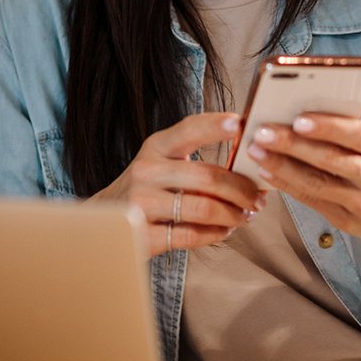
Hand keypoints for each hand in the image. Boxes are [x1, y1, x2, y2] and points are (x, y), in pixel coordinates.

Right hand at [89, 112, 264, 257]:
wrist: (102, 221)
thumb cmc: (147, 188)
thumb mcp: (162, 162)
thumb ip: (195, 157)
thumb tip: (248, 160)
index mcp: (156, 146)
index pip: (190, 128)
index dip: (217, 125)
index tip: (242, 125)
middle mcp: (146, 171)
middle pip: (208, 176)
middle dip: (242, 189)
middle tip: (258, 198)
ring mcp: (141, 204)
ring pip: (204, 208)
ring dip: (233, 215)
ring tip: (245, 216)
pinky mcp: (142, 234)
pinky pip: (191, 235)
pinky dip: (215, 234)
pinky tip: (223, 230)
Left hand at [247, 113, 360, 309]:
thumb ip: (360, 124)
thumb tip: (317, 106)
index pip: (357, 135)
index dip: (328, 127)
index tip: (298, 118)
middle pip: (330, 160)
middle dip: (292, 145)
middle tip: (262, 132)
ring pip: (316, 184)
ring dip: (281, 167)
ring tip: (256, 151)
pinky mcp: (348, 222)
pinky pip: (312, 201)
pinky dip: (287, 186)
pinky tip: (267, 172)